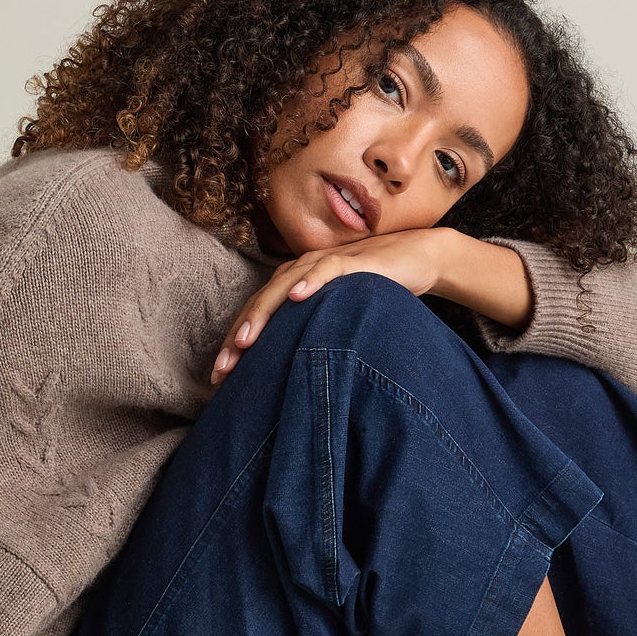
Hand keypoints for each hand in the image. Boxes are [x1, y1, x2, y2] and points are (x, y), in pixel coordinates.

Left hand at [209, 227, 454, 386]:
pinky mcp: (353, 262)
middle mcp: (302, 270)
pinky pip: (327, 270)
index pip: (257, 314)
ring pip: (285, 286)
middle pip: (261, 303)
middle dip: (239, 335)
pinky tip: (297, 297)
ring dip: (263, 312)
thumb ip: (313, 330)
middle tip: (222, 368)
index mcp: (294, 283)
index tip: (220, 377)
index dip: (235, 343)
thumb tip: (291, 372)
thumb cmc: (375, 290)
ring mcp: (325, 263)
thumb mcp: (337, 314)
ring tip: (245, 340)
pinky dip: (311, 282)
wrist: (417, 258)